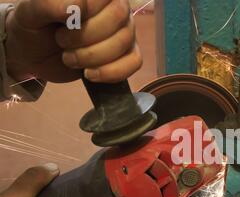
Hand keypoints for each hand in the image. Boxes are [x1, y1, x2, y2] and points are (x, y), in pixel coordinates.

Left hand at [5, 0, 141, 82]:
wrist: (35, 55)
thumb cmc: (35, 28)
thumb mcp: (31, 13)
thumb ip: (49, 4)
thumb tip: (77, 5)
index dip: (84, 14)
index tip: (61, 25)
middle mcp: (116, 7)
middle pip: (119, 19)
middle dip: (87, 38)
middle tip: (62, 43)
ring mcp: (126, 32)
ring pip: (125, 43)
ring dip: (93, 58)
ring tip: (70, 58)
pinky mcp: (128, 55)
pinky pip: (134, 63)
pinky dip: (111, 72)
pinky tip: (90, 74)